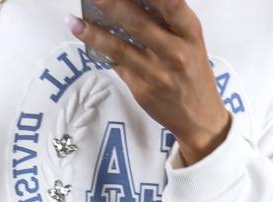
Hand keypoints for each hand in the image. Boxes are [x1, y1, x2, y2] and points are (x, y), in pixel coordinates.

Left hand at [68, 0, 230, 164]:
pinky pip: (118, 67)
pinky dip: (102, 52)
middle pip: (137, 23)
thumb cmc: (193, 72)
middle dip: (111, 4)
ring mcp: (157, 74)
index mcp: (190, 33)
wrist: (199, 118)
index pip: (171, 3)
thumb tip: (130, 3)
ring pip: (120, 48)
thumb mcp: (190, 41)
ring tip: (73, 21)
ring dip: (93, 33)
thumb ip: (167, 21)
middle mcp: (175, 52)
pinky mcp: (143, 91)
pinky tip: (87, 41)